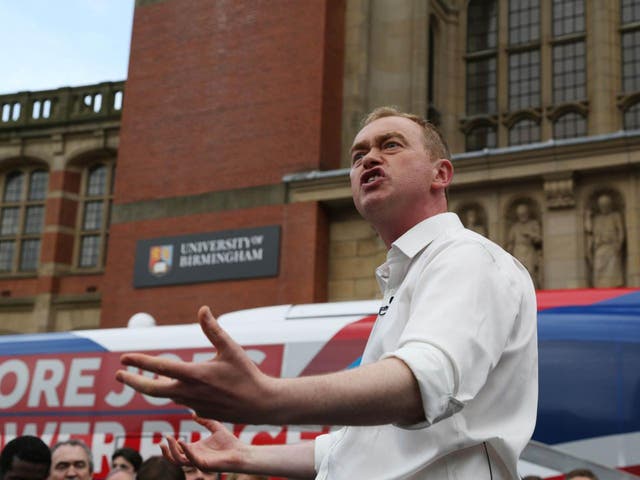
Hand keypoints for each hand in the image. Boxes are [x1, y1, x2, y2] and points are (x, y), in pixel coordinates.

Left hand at [115, 306, 276, 422]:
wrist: (261, 404)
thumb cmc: (247, 374)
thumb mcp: (230, 348)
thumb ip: (213, 329)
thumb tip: (202, 309)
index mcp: (195, 374)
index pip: (160, 368)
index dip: (140, 362)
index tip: (124, 357)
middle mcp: (190, 392)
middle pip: (153, 391)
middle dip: (133, 382)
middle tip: (119, 375)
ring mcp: (194, 405)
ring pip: (169, 395)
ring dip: (156, 387)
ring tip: (149, 378)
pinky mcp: (201, 413)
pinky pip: (185, 401)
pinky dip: (181, 392)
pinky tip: (190, 387)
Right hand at [162, 416, 245, 472]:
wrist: (240, 451)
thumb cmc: (229, 442)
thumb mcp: (215, 427)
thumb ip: (204, 420)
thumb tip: (193, 413)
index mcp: (195, 449)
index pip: (178, 449)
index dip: (171, 444)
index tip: (166, 434)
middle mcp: (195, 457)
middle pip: (175, 458)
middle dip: (167, 451)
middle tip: (163, 440)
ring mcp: (198, 462)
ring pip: (179, 461)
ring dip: (172, 452)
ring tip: (169, 440)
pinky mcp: (204, 464)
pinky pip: (191, 460)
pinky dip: (185, 452)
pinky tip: (182, 442)